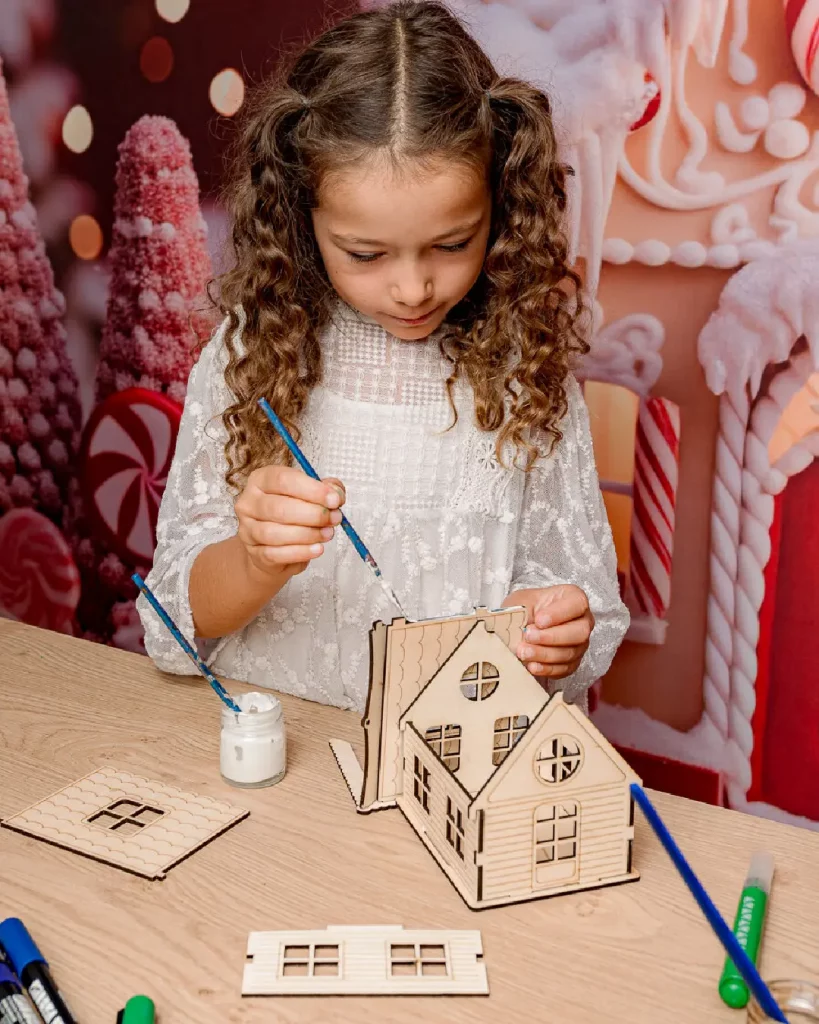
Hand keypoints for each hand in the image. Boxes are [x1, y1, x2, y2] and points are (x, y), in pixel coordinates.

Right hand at [235, 465, 344, 579]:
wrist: (273, 544)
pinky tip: (317, 549)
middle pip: (279, 508)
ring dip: (308, 534)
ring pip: (275, 533)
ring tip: (327, 534)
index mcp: (261, 480)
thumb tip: (337, 494)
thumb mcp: (310, 494)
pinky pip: (276, 554)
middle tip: (334, 518)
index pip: (283, 480)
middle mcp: (249, 503)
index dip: (312, 490)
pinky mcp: (254, 552)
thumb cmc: (292, 513)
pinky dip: (300, 552)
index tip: (335, 499)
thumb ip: (326, 489)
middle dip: (313, 514)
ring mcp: (248, 529)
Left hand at [502, 584, 593, 679]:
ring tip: (523, 652)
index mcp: (573, 598)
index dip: (559, 613)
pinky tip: (532, 666)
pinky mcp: (572, 663)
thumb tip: (522, 627)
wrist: (519, 626)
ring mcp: (580, 644)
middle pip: (580, 632)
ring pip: (570, 653)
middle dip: (552, 637)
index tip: (539, 620)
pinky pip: (564, 669)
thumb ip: (524, 611)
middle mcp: (583, 620)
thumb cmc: (524, 608)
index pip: (577, 603)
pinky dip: (547, 669)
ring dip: (544, 654)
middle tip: (528, 636)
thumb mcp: (521, 602)